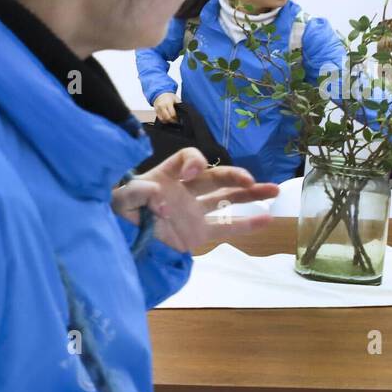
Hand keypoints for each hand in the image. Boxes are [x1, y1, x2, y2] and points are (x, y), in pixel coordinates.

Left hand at [112, 147, 278, 251]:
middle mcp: (186, 190)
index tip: (191, 173)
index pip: (188, 159)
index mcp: (168, 175)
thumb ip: (133, 193)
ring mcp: (194, 211)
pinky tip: (267, 219)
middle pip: (215, 177)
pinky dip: (245, 225)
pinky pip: (225, 228)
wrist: (117, 232)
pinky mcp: (198, 233)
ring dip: (249, 194)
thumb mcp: (118, 197)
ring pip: (226, 199)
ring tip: (273, 190)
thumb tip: (156, 194)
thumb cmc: (118, 209)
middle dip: (233, 175)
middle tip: (248, 179)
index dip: (193, 162)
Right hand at [152, 93, 178, 122]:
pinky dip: (164, 120)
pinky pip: (159, 118)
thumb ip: (179, 104)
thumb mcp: (175, 98)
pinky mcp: (155, 111)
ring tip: (172, 121)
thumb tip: (184, 111)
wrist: (159, 93)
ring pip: (163, 119)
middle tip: (176, 121)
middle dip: (172, 121)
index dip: (176, 118)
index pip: (172, 114)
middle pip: (167, 117)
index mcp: (168, 103)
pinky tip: (167, 120)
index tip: (179, 119)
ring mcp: (158, 109)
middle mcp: (162, 106)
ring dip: (168, 121)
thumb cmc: (168, 96)